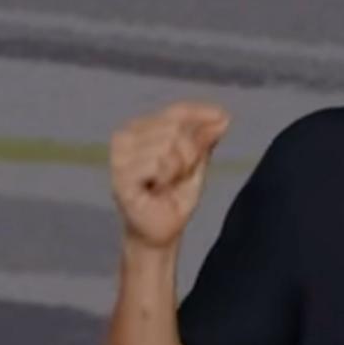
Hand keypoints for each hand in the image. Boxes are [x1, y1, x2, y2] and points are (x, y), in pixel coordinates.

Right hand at [110, 101, 230, 248]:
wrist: (162, 232)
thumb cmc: (174, 197)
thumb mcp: (196, 164)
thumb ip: (204, 139)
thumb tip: (223, 116)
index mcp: (142, 128)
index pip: (175, 112)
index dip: (201, 113)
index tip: (224, 116)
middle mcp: (125, 136)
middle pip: (175, 128)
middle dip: (189, 154)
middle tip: (178, 175)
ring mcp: (119, 156)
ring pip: (166, 145)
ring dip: (177, 169)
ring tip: (165, 184)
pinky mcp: (119, 176)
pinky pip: (156, 163)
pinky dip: (165, 177)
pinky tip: (155, 188)